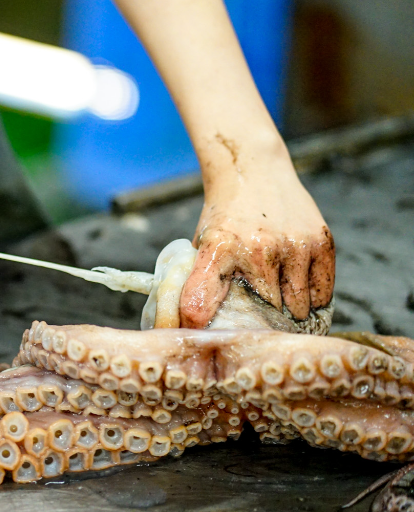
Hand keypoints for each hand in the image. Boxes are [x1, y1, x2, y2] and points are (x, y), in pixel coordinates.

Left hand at [179, 162, 334, 327]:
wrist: (253, 172)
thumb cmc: (225, 217)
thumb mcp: (201, 245)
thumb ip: (197, 283)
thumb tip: (189, 327)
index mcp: (218, 249)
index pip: (200, 304)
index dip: (197, 327)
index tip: (199, 339)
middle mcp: (259, 250)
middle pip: (264, 316)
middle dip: (261, 325)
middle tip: (258, 327)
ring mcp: (295, 247)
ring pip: (298, 309)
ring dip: (290, 316)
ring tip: (280, 313)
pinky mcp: (322, 243)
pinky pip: (323, 293)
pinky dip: (313, 302)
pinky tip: (300, 299)